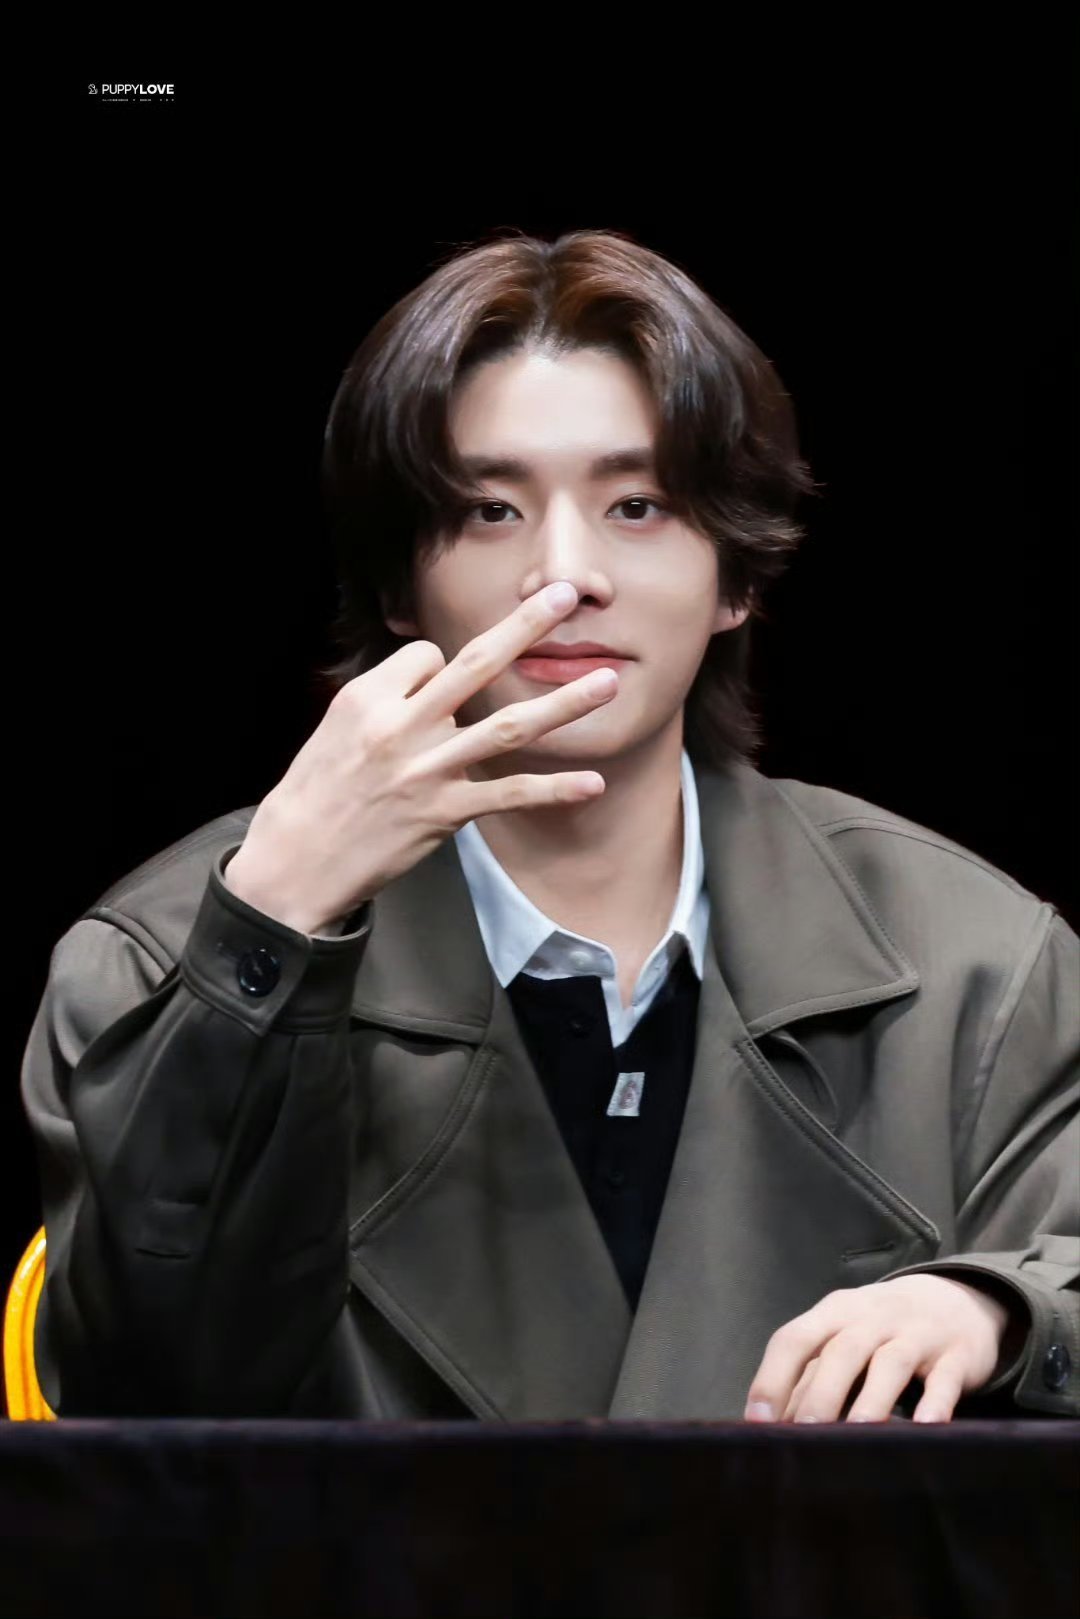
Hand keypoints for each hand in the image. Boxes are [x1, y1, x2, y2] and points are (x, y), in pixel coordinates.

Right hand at [224, 582, 616, 932]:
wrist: (294, 862)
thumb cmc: (315, 792)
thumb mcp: (336, 727)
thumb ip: (387, 697)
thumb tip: (432, 672)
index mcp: (369, 696)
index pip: (430, 656)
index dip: (443, 668)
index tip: (439, 688)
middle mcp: (401, 725)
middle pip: (475, 664)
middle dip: (526, 626)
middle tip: (564, 594)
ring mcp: (427, 770)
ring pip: (508, 727)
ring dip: (564, 703)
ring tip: (608, 682)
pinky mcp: (443, 814)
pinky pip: (508, 795)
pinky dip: (553, 789)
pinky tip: (591, 783)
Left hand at [743, 1274, 1013, 1424]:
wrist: (958, 1300)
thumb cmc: (883, 1329)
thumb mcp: (846, 1339)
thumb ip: (812, 1377)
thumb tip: (772, 1426)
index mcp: (836, 1313)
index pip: (795, 1339)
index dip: (773, 1378)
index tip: (757, 1420)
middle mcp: (873, 1318)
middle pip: (841, 1351)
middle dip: (820, 1394)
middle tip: (803, 1436)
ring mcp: (917, 1334)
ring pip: (891, 1363)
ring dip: (873, 1398)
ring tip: (859, 1433)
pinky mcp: (956, 1356)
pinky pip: (945, 1379)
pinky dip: (936, 1402)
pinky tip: (926, 1426)